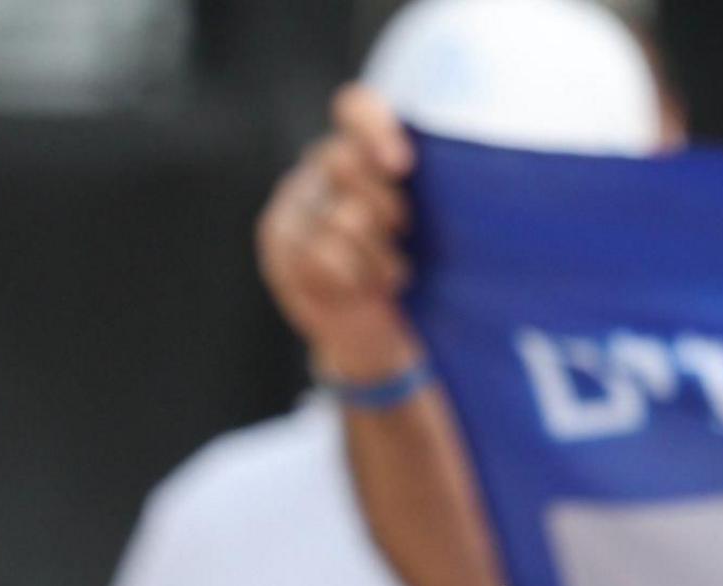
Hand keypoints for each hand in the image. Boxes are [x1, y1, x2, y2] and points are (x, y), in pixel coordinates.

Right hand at [257, 84, 421, 385]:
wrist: (376, 340)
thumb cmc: (413, 274)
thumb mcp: (430, 229)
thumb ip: (425, 192)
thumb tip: (441, 166)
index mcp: (358, 153)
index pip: (355, 109)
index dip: (374, 126)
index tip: (402, 165)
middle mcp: (318, 173)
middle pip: (347, 161)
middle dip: (386, 204)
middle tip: (400, 231)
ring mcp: (293, 210)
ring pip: (342, 217)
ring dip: (380, 256)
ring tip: (390, 274)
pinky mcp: (280, 250)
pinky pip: (323, 257)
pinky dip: (356, 280)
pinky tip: (363, 290)